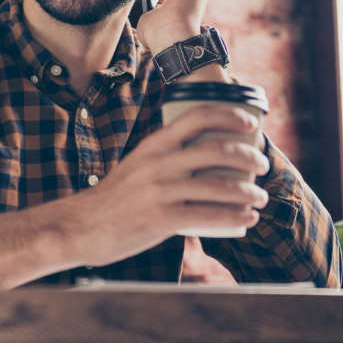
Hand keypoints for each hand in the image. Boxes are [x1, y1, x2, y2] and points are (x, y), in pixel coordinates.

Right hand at [62, 105, 269, 267]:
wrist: (80, 226)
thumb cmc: (116, 197)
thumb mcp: (139, 164)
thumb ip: (168, 157)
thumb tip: (208, 154)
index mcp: (154, 143)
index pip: (197, 116)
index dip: (229, 116)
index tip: (251, 124)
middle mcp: (159, 162)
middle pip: (216, 150)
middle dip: (249, 157)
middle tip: (262, 166)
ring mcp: (159, 190)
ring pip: (218, 185)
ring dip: (248, 192)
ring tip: (261, 197)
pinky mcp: (160, 218)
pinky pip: (207, 216)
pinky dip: (234, 217)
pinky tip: (247, 219)